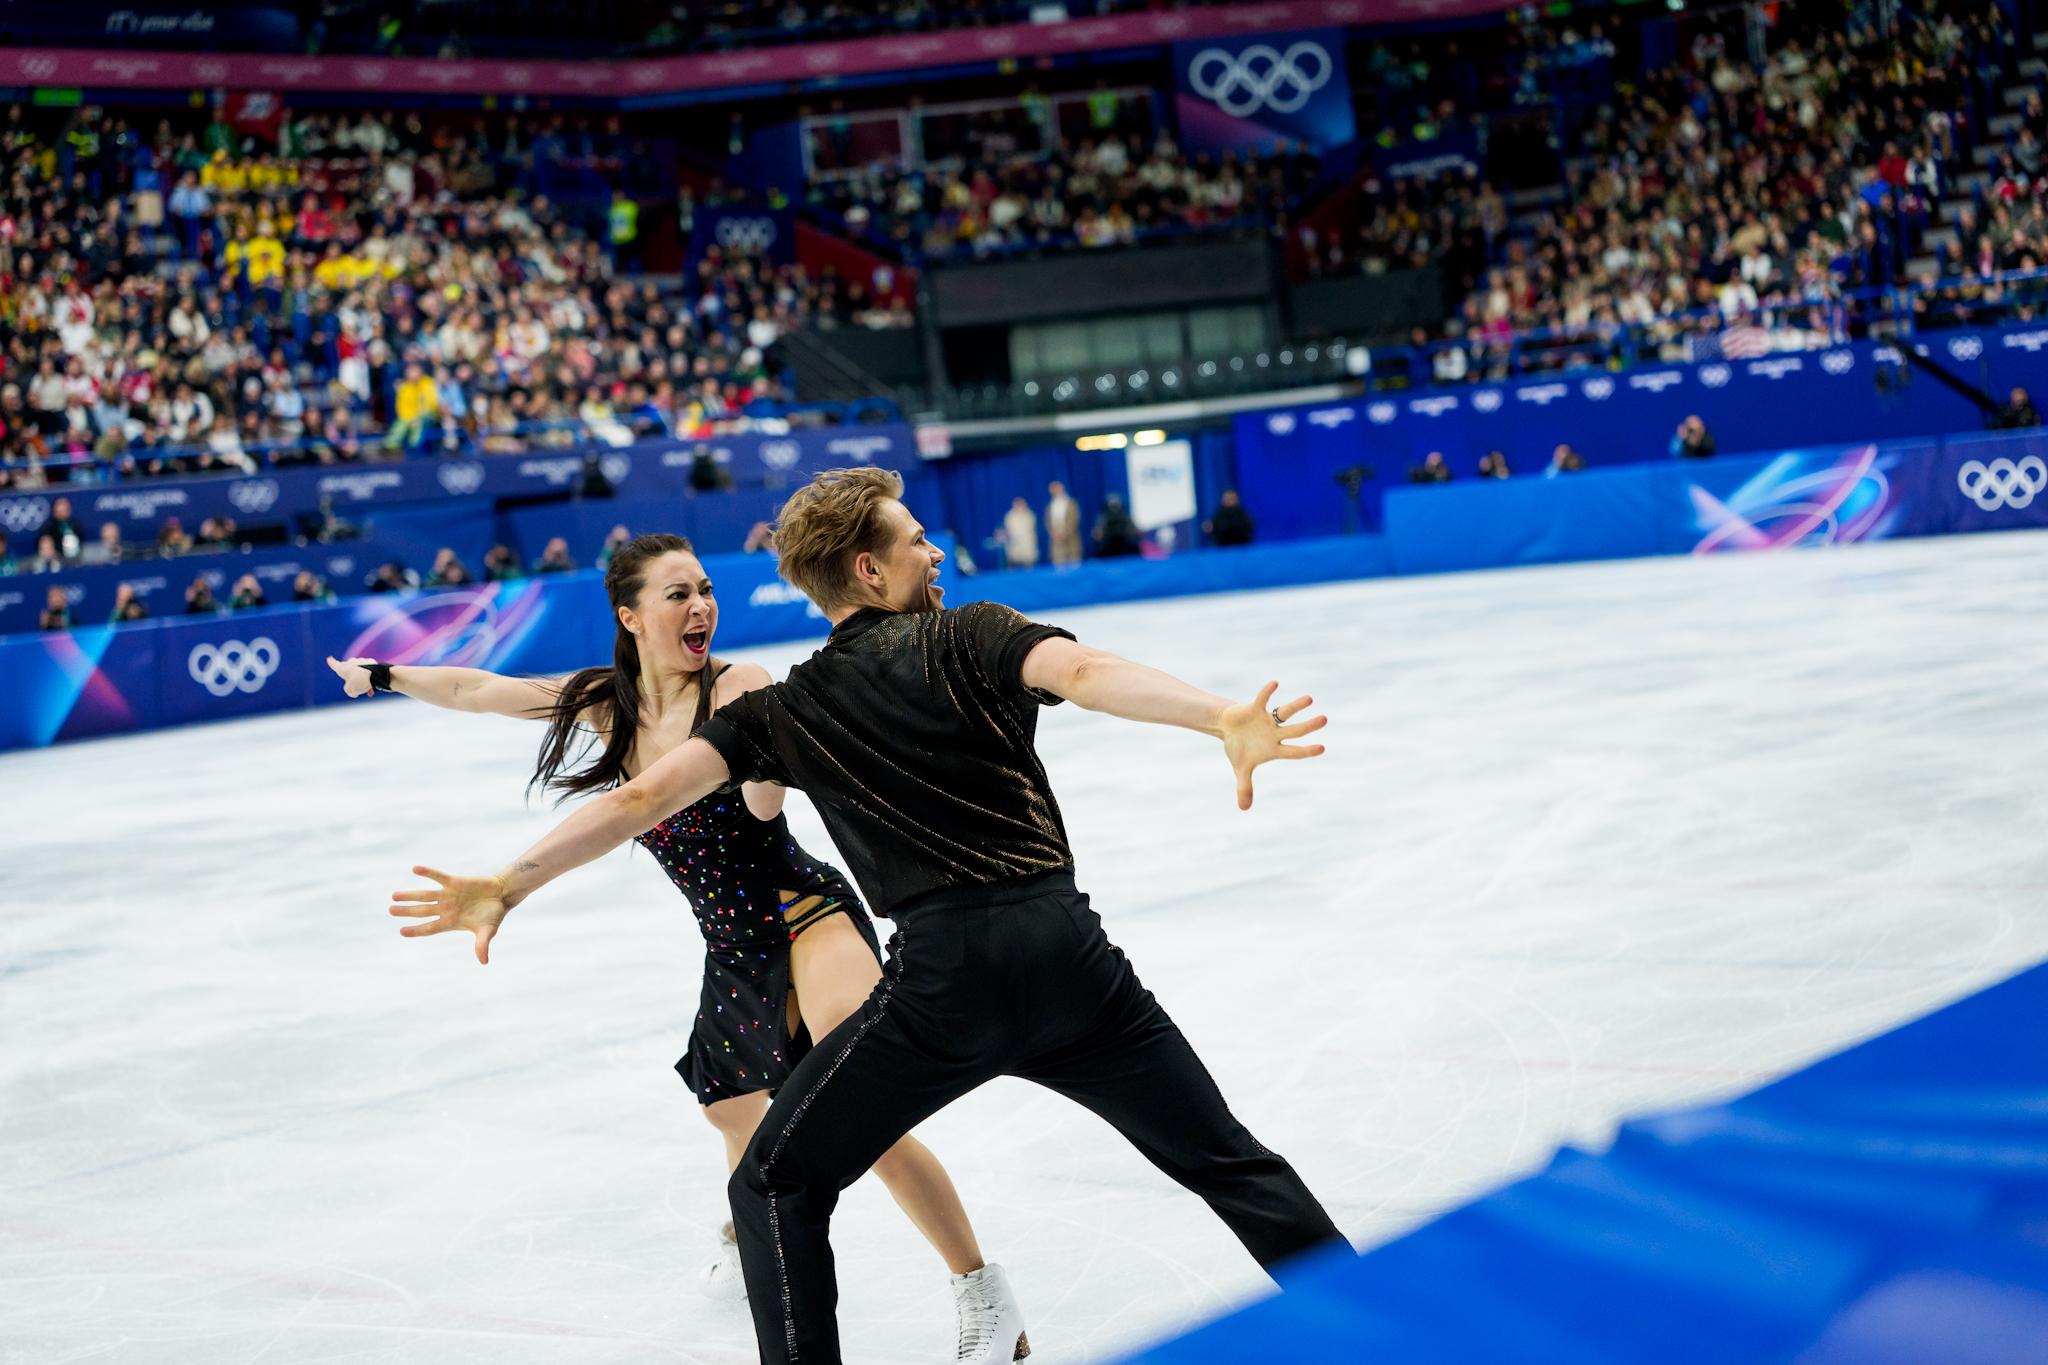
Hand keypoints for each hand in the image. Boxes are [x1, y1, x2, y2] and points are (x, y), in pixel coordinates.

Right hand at [328, 655, 378, 697]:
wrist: (374, 674)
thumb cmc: (359, 681)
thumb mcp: (350, 690)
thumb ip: (350, 691)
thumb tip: (355, 692)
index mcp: (342, 668)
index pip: (335, 665)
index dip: (331, 662)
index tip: (329, 658)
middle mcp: (351, 663)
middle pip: (349, 670)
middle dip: (353, 678)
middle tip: (357, 686)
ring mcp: (361, 661)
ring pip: (360, 672)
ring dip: (362, 680)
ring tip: (367, 689)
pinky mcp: (371, 662)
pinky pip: (368, 671)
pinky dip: (369, 678)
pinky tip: (373, 688)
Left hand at [389, 865, 510, 963]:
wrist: (501, 895)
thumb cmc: (494, 915)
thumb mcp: (488, 931)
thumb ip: (482, 944)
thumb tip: (484, 962)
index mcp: (450, 922)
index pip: (428, 928)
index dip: (415, 930)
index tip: (401, 931)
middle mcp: (445, 909)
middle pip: (421, 911)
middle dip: (406, 911)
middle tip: (390, 910)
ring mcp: (448, 895)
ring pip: (424, 895)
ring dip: (409, 895)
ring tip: (394, 896)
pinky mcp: (454, 882)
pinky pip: (437, 876)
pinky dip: (427, 873)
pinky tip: (414, 869)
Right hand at [1217, 681, 1325, 810]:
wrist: (1228, 727)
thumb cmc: (1239, 748)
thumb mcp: (1241, 769)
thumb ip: (1245, 787)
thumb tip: (1244, 809)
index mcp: (1274, 749)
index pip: (1294, 751)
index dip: (1306, 750)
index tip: (1322, 748)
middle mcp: (1275, 733)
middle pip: (1295, 730)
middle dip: (1309, 726)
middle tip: (1325, 719)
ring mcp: (1267, 720)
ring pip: (1285, 713)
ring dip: (1296, 706)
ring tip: (1310, 699)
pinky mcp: (1255, 708)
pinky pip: (1263, 699)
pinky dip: (1268, 692)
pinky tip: (1275, 683)